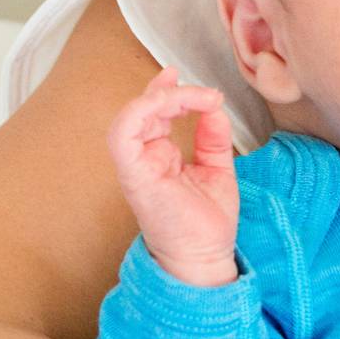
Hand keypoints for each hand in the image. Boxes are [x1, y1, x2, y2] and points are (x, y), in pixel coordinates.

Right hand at [107, 67, 239, 286]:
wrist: (205, 257)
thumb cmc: (207, 222)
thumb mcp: (217, 168)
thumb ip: (213, 136)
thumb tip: (214, 106)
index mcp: (160, 156)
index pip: (154, 113)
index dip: (168, 91)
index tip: (191, 81)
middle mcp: (144, 158)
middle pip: (143, 110)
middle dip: (170, 91)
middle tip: (202, 92)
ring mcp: (136, 166)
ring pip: (131, 117)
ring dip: (159, 98)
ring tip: (190, 96)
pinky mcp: (133, 174)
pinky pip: (122, 135)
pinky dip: (140, 111)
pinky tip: (166, 103)